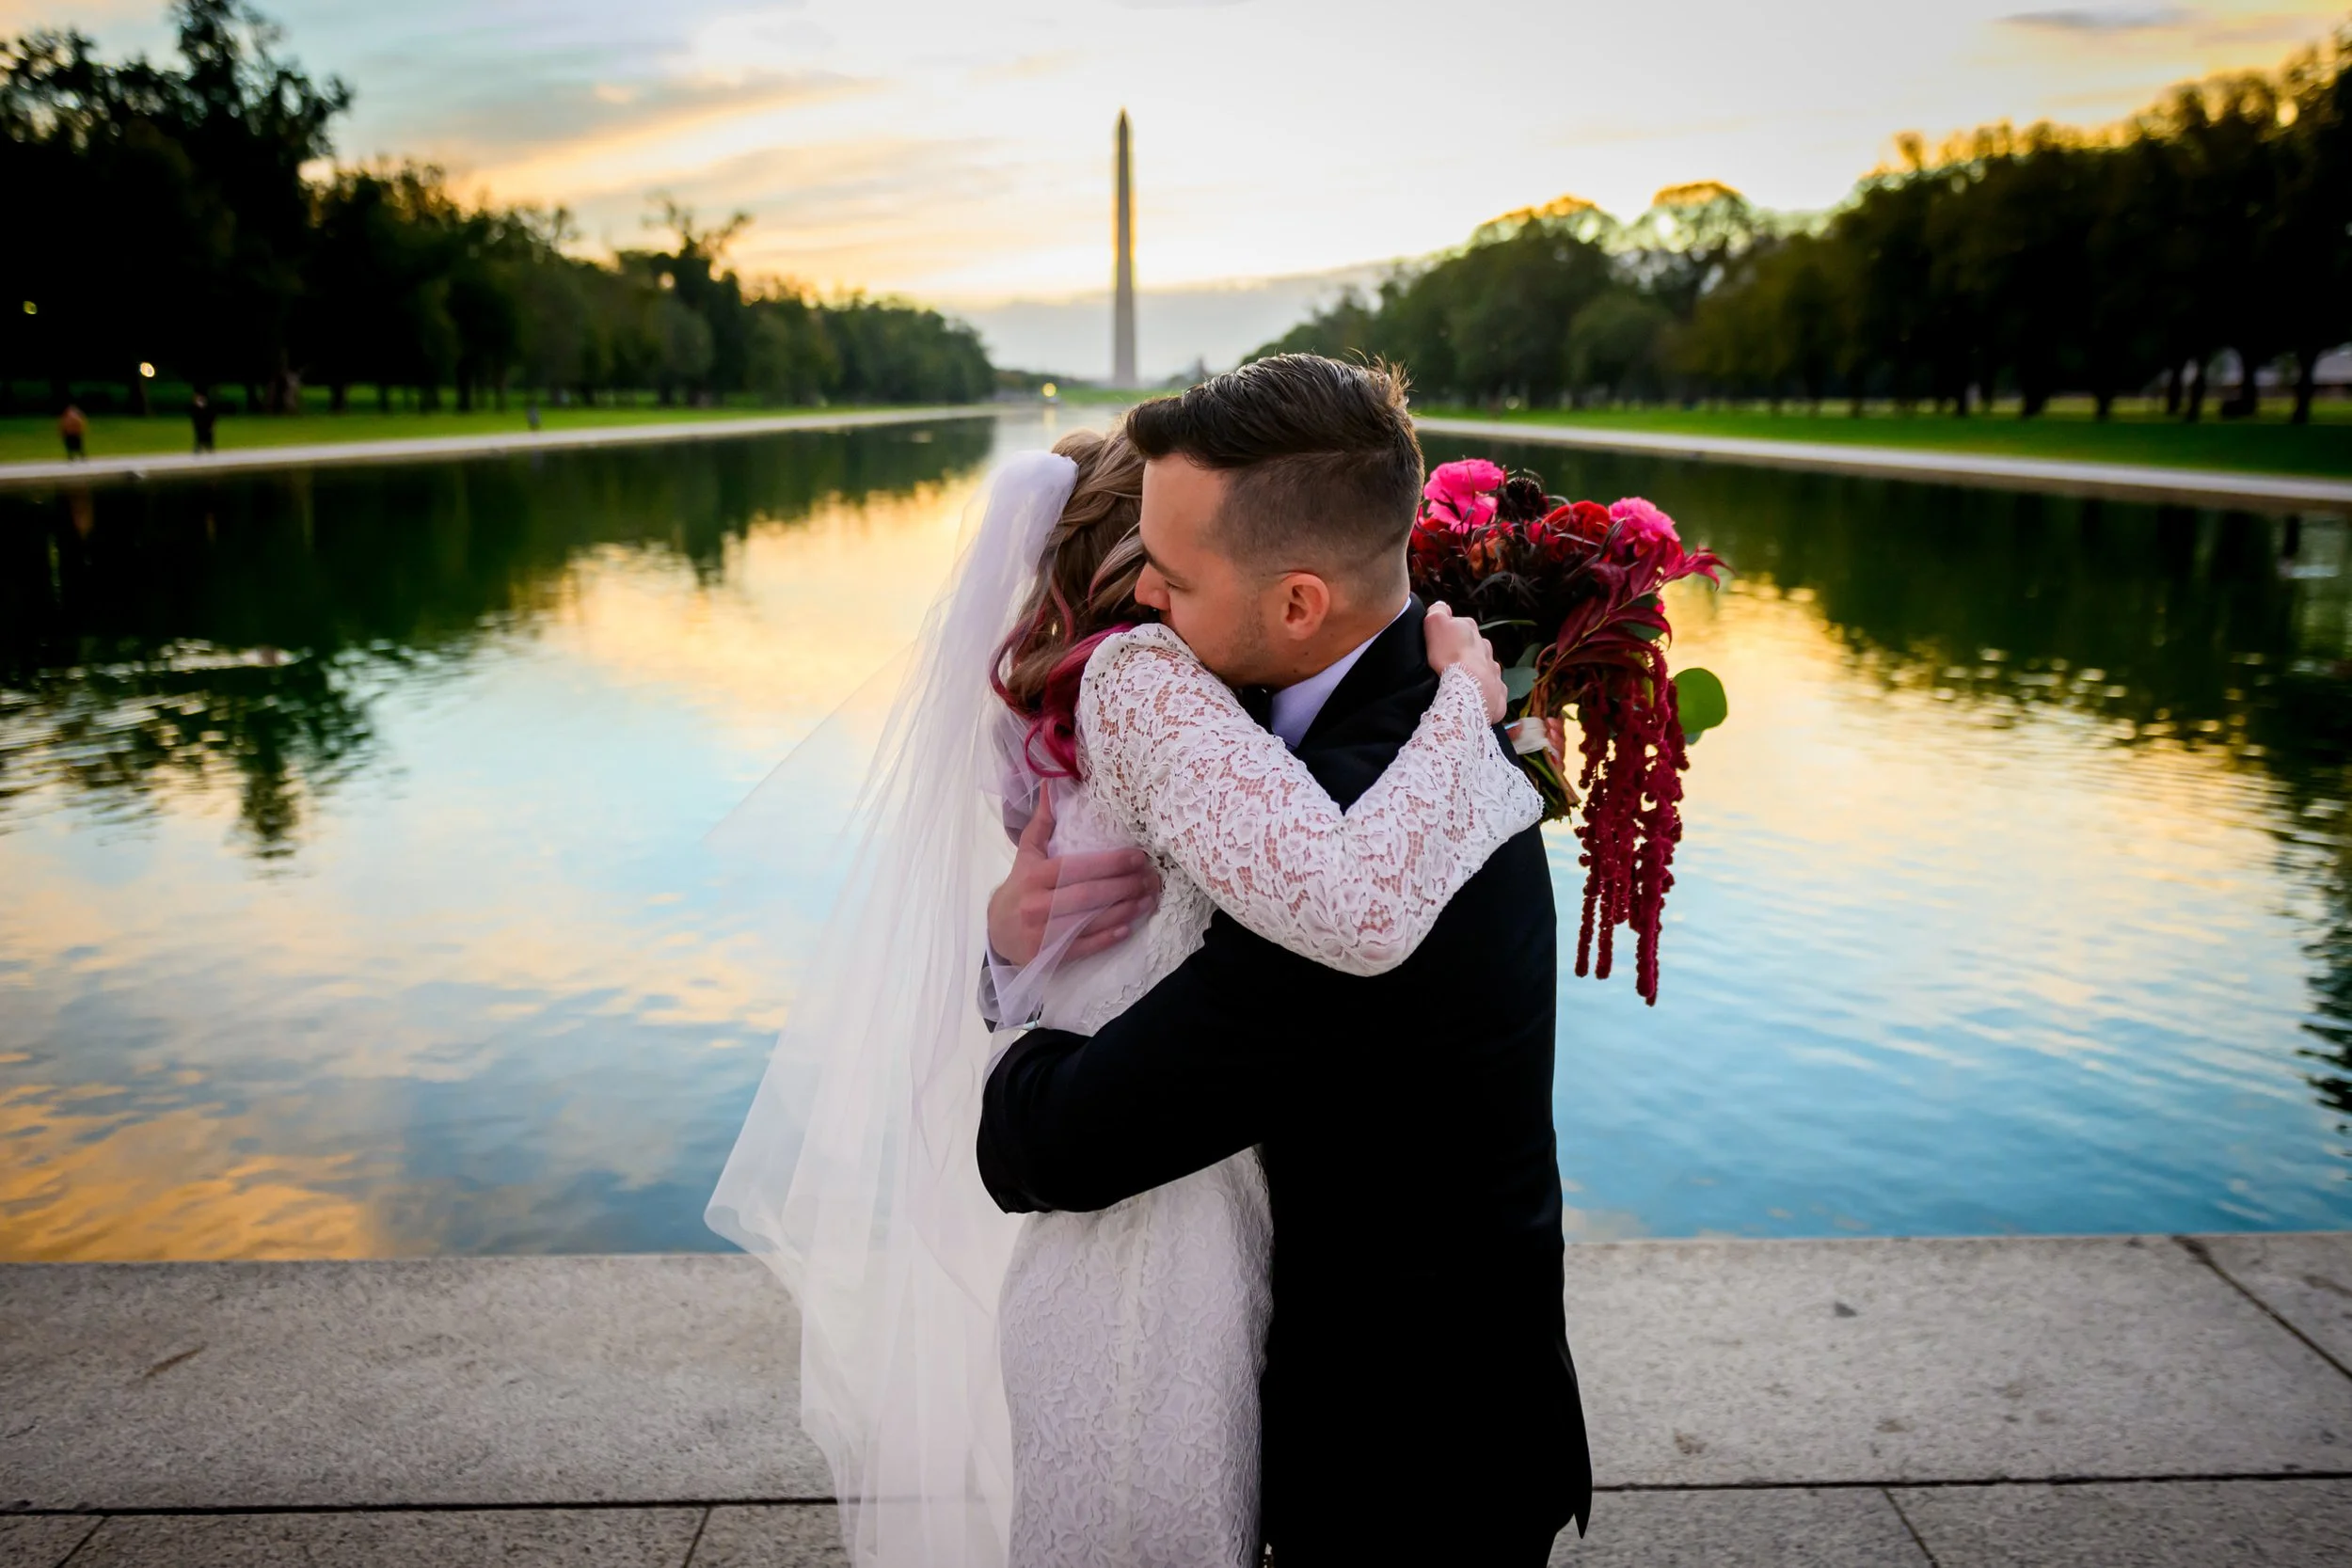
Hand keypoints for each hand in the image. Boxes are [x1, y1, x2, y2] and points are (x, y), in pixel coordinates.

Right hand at [987, 791, 1160, 964]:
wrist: (997, 932)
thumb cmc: (1019, 887)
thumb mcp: (1027, 854)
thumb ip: (1042, 822)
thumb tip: (1050, 785)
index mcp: (1034, 876)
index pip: (1076, 867)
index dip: (1111, 863)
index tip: (1139, 856)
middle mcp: (1037, 904)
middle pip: (1090, 895)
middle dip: (1126, 886)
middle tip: (1152, 878)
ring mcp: (1043, 933)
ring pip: (1092, 921)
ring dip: (1126, 910)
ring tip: (1150, 899)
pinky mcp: (1048, 956)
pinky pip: (1085, 946)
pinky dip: (1109, 937)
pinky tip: (1129, 926)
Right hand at [1423, 602, 1507, 723]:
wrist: (1469, 690)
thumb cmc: (1450, 656)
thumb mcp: (1436, 623)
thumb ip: (1438, 611)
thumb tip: (1440, 605)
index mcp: (1471, 630)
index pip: (1460, 624)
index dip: (1450, 630)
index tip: (1440, 640)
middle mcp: (1486, 647)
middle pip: (1474, 645)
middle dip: (1464, 651)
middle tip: (1447, 661)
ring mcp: (1493, 669)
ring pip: (1484, 665)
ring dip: (1475, 670)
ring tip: (1460, 679)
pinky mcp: (1497, 691)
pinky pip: (1491, 688)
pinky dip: (1483, 689)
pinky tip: (1473, 694)